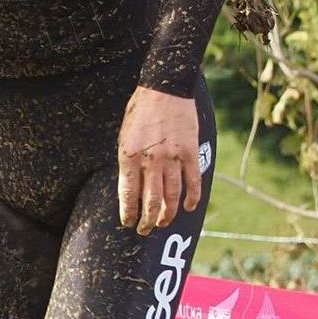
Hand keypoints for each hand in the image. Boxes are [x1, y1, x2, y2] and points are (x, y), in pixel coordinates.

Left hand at [117, 86, 203, 234]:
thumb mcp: (125, 136)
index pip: (128, 194)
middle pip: (151, 201)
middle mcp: (151, 160)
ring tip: (163, 222)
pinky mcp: (191, 153)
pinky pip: (193, 182)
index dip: (128, 213)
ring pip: (172, 196)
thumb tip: (133, 188)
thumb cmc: (140, 111)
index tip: (128, 223)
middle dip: (147, 220)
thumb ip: (129, 162)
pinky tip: (189, 207)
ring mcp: (173, 158)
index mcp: (130, 156)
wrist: (165, 88)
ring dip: (168, 214)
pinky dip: (192, 198)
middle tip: (145, 230)